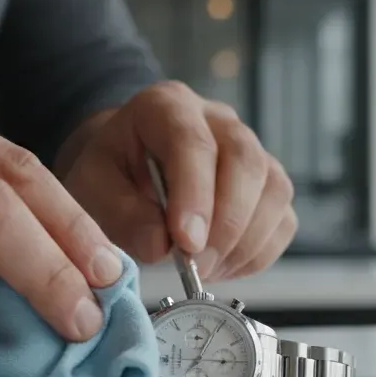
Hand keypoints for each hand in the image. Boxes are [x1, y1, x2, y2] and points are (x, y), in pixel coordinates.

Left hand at [63, 81, 295, 280]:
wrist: (128, 168)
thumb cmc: (111, 172)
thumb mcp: (92, 187)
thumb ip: (121, 214)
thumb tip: (161, 246)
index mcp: (168, 106)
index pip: (193, 143)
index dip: (195, 195)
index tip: (186, 242)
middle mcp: (219, 121)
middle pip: (245, 163)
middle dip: (225, 223)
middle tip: (196, 266)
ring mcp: (252, 150)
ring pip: (274, 191)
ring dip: (244, 242)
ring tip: (205, 269)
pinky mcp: (269, 185)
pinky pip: (282, 220)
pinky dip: (257, 253)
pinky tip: (223, 265)